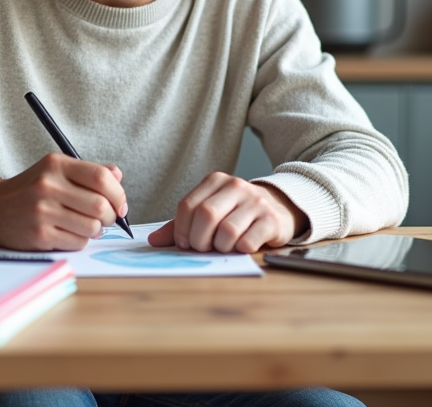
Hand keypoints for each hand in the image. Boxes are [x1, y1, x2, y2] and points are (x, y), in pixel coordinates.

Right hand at [0, 153, 126, 250]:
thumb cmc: (31, 189)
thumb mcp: (55, 171)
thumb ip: (88, 172)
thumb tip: (118, 176)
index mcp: (56, 164)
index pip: (101, 177)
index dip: (118, 194)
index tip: (120, 204)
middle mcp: (48, 185)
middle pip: (100, 205)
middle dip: (111, 216)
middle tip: (107, 219)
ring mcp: (42, 211)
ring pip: (92, 227)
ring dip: (96, 230)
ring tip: (86, 226)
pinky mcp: (39, 234)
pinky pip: (77, 242)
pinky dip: (80, 241)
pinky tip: (69, 233)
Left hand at [147, 172, 307, 253]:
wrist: (278, 209)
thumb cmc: (236, 213)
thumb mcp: (209, 212)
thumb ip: (181, 225)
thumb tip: (154, 241)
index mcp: (215, 181)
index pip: (188, 206)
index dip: (182, 230)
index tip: (185, 243)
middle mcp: (236, 186)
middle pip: (206, 216)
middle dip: (199, 240)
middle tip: (203, 248)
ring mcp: (255, 201)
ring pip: (227, 231)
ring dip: (220, 247)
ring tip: (224, 246)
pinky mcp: (271, 219)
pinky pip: (248, 241)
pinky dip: (240, 250)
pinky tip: (242, 246)